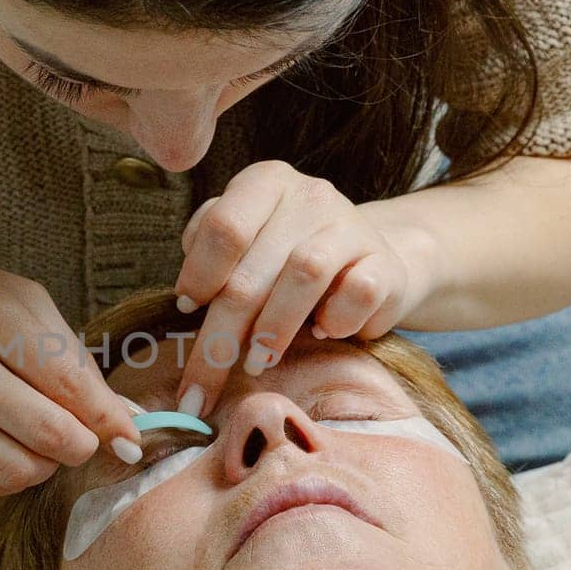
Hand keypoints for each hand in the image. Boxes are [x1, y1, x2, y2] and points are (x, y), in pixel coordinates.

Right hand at [0, 249, 142, 496]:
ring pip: (20, 471)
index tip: (133, 437)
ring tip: (37, 434)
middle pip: (51, 437)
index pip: (69, 385)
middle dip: (83, 444)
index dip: (112, 419)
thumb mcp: (8, 295)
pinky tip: (3, 441)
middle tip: (82, 432)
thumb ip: (67, 351)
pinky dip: (10, 471)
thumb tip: (122, 417)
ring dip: (46, 462)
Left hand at [171, 160, 429, 416]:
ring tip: (256, 363)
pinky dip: (335, 322)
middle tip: (202, 386)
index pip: (223, 227)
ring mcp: (351, 226)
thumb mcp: (246, 244)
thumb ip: (211, 255)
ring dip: (273, 329)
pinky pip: (357, 294)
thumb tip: (187, 300)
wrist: (372, 259)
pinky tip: (321, 333)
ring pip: (303, 275)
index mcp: (264, 184)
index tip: (184, 312)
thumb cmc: (288, 258)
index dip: (199, 275)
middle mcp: (309, 196)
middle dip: (220, 336)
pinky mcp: (387, 263)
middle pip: (253, 269)